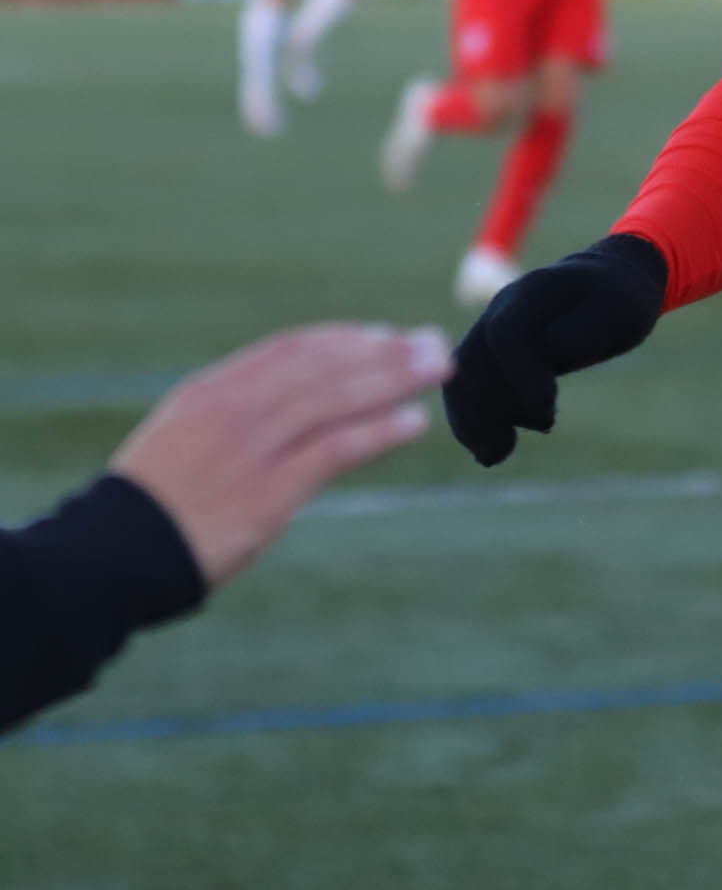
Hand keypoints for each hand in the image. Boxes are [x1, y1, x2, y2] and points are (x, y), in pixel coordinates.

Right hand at [111, 325, 451, 586]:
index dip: (344, 339)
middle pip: (322, 367)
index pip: (289, 350)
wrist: (113, 555)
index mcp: (209, 392)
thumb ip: (236, 416)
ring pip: (335, 400)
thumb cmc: (155, 504)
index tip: (385, 334)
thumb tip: (291, 402)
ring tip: (440, 370)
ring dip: (395, 380)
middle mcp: (232, 411)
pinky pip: (334, 451)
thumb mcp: (185, 439)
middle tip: (433, 343)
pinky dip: (379, 431)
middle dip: (384, 352)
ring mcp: (250, 450)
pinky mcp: (268, 493)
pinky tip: (414, 423)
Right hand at [444, 234, 669, 466]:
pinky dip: (470, 422)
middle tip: (537, 430)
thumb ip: (586, 330)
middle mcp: (501, 309)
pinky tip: (490, 452)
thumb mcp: (619, 311)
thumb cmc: (618, 300)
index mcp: (534, 292)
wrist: (606, 284)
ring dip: (472, 421)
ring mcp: (488, 331)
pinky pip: (464, 389)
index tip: (546, 409)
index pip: (507, 331)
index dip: (519, 373)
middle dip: (493, 405)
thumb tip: (554, 351)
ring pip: (460, 378)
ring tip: (497, 454)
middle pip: (472, 360)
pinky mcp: (489, 355)